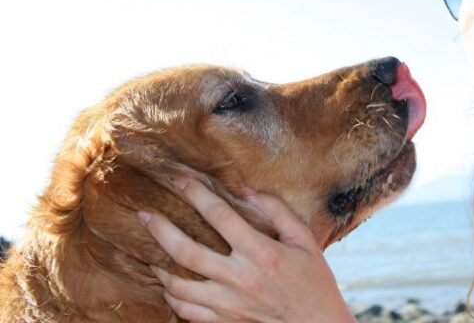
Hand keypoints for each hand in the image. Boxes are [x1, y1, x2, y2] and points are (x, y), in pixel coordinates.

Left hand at [138, 178, 355, 322]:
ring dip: (160, 266)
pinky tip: (168, 284)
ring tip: (149, 251)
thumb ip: (277, 211)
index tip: (179, 180)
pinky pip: (186, 311)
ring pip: (179, 285)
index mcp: (261, 253)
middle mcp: (240, 278)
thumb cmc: (314, 282)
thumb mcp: (304, 241)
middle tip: (143, 214)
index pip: (220, 216)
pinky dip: (172, 297)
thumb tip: (247, 190)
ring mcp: (229, 304)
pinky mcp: (225, 322)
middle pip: (187, 251)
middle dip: (161, 229)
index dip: (197, 194)